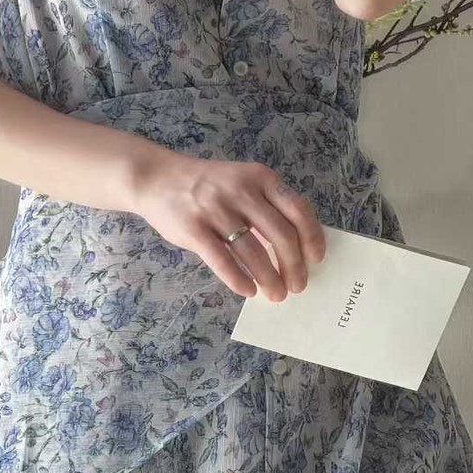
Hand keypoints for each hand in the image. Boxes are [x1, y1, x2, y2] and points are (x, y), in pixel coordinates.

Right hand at [130, 151, 325, 301]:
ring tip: (275, 295)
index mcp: (260, 178)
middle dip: (294, 266)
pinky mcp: (193, 228)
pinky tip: (248, 291)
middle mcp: (241, 191)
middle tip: (297, 286)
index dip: (311, 237)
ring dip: (269, 279)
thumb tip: (293, 249)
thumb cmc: (206, 186)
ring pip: (253, 252)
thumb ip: (265, 206)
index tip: (315, 260)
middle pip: (281, 235)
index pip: (297, 209)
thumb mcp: (241, 182)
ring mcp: (216, 209)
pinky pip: (222, 260)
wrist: (157, 178)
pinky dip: (238, 279)